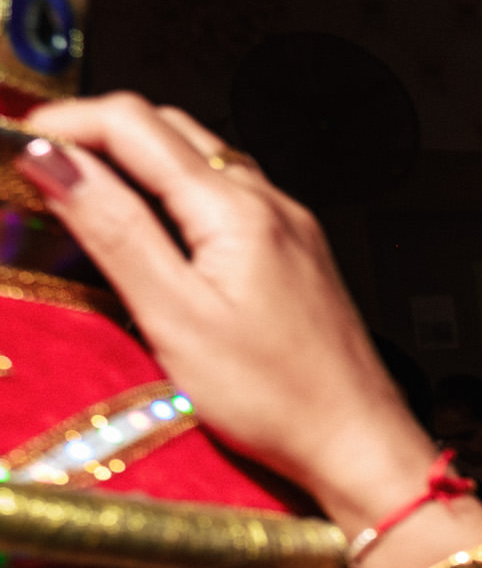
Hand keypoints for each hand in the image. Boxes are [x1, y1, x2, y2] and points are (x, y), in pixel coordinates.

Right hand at [16, 95, 433, 526]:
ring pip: (201, 159)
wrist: (361, 445)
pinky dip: (180, 195)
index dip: (66, 123)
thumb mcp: (175, 316)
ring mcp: (291, 228)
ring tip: (89, 200)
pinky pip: (231, 198)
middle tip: (44, 172)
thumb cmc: (277, 399)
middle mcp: (271, 204)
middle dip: (98, 135)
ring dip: (139, 162)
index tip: (19, 147)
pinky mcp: (299, 256)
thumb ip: (113, 230)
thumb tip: (54, 159)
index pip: (133, 123)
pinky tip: (159, 234)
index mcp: (237, 210)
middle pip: (168, 129)